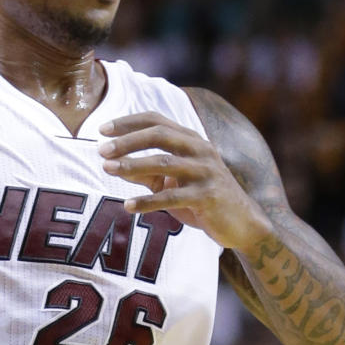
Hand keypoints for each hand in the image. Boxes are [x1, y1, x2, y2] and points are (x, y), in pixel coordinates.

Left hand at [98, 111, 271, 250]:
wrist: (243, 224)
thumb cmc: (202, 199)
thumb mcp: (172, 182)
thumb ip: (146, 172)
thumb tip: (112, 164)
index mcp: (191, 140)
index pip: (157, 121)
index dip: (129, 122)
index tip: (102, 129)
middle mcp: (200, 150)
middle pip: (159, 135)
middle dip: (128, 140)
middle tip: (102, 149)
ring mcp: (206, 172)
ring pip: (164, 163)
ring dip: (132, 165)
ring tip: (107, 169)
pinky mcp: (208, 196)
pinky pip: (172, 197)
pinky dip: (147, 201)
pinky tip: (127, 206)